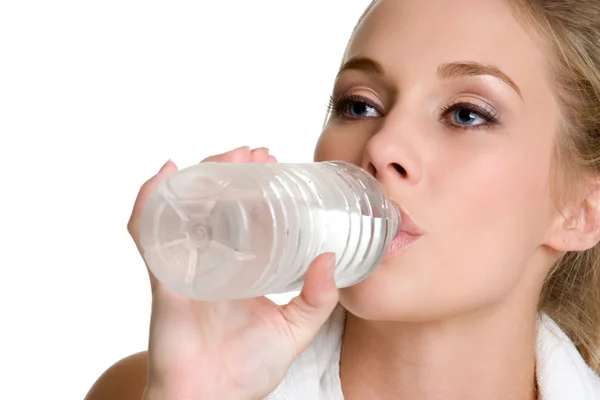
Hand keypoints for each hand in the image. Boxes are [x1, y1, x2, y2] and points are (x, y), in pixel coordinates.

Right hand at [127, 146, 338, 399]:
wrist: (212, 399)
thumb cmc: (248, 368)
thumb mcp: (295, 329)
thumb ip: (317, 298)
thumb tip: (330, 258)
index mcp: (240, 266)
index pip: (245, 213)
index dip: (257, 185)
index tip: (274, 162)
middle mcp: (210, 259)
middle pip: (215, 201)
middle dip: (233, 170)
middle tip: (258, 153)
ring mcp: (185, 263)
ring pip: (185, 207)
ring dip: (202, 174)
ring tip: (228, 156)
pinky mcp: (164, 277)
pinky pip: (148, 234)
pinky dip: (148, 202)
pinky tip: (164, 174)